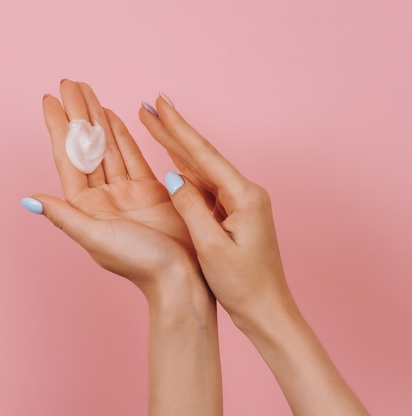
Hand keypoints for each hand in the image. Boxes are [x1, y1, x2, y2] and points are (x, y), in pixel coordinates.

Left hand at [30, 80, 206, 306]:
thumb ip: (64, 216)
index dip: (58, 127)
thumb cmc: (138, 262)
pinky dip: (122, 135)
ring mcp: (124, 193)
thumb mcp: (96, 236)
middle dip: (77, 113)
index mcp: (84, 207)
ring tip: (86, 91)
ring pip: (107, 147)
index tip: (49, 99)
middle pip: (85, 146)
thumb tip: (29, 200)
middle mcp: (101, 197)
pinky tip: (111, 115)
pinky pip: (131, 157)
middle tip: (68, 82)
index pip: (67, 157)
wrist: (180, 277)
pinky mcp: (148, 191)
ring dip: (96, 118)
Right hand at [140, 95, 291, 326]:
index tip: (159, 104)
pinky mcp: (232, 214)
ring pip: (200, 169)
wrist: (266, 309)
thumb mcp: (212, 247)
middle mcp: (244, 193)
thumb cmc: (243, 284)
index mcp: (243, 196)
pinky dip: (184, 170)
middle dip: (174, 129)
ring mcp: (238, 202)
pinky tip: (171, 158)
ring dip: (176, 147)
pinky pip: (203, 186)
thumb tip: (172, 176)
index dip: (177, 128)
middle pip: (201, 155)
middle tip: (152, 104)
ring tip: (155, 124)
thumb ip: (191, 207)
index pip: (203, 155)